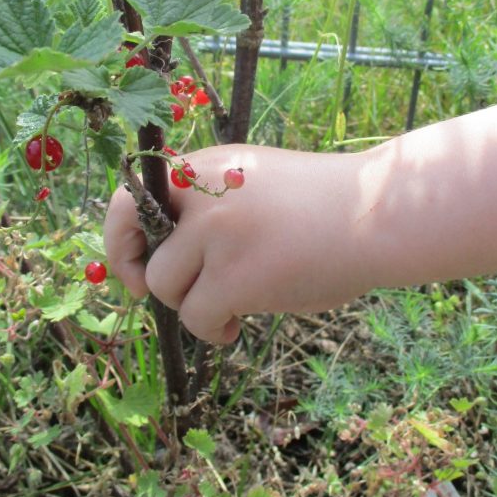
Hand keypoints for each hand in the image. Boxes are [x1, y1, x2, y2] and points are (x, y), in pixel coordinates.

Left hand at [104, 145, 370, 343]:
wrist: (375, 213)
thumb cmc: (321, 204)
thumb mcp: (255, 182)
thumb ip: (210, 204)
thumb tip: (164, 252)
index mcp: (206, 167)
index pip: (130, 195)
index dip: (122, 236)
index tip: (138, 263)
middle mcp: (202, 193)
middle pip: (139, 247)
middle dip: (148, 278)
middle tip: (165, 293)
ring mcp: (216, 233)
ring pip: (167, 287)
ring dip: (192, 306)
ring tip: (227, 309)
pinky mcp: (234, 276)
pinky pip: (196, 316)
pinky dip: (211, 329)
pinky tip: (236, 325)